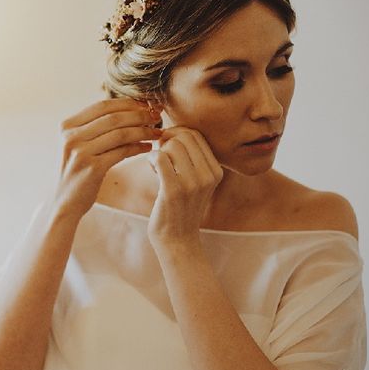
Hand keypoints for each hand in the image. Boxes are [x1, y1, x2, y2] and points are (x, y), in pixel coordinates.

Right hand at [51, 97, 163, 220]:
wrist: (65, 203)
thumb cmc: (78, 172)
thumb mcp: (78, 145)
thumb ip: (94, 128)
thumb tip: (128, 109)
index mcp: (67, 126)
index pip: (102, 106)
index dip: (127, 103)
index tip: (146, 105)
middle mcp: (71, 136)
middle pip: (113, 118)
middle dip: (139, 115)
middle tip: (156, 116)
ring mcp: (80, 152)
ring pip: (120, 134)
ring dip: (143, 131)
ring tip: (157, 132)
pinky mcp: (92, 168)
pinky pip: (122, 152)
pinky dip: (138, 147)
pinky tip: (148, 147)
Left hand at [146, 126, 223, 246]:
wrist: (177, 239)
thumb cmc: (180, 206)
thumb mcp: (195, 180)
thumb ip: (191, 157)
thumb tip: (172, 130)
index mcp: (216, 170)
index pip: (196, 134)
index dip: (177, 134)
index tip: (167, 147)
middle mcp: (209, 175)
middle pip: (185, 136)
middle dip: (167, 141)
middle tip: (160, 156)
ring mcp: (193, 183)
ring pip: (172, 145)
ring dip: (159, 151)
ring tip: (157, 166)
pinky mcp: (174, 191)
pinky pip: (160, 158)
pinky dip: (151, 159)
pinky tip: (152, 169)